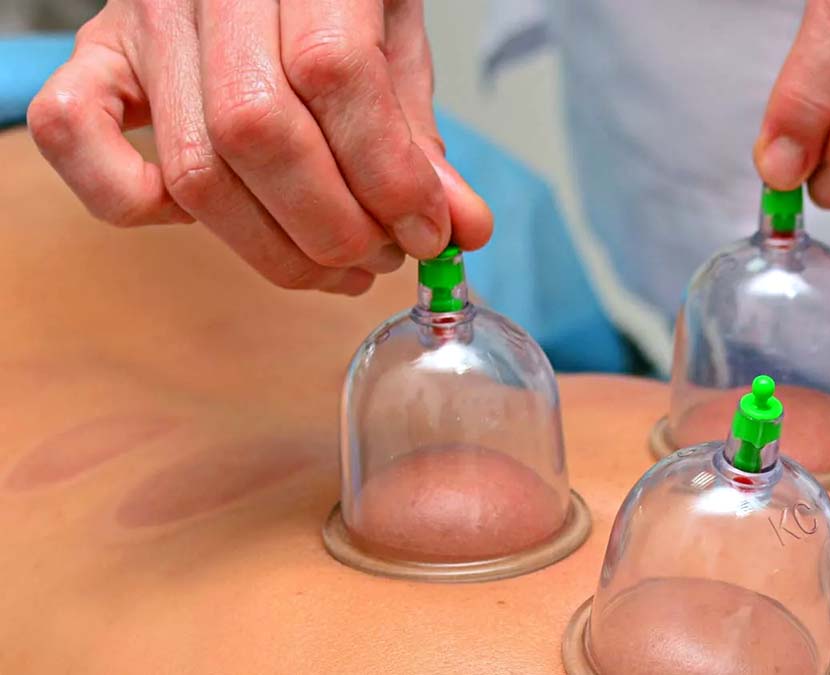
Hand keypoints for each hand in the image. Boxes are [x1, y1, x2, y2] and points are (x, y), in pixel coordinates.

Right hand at [27, 0, 491, 294]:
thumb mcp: (393, 41)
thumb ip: (418, 135)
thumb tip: (462, 229)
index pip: (335, 74)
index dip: (388, 174)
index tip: (430, 233)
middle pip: (256, 132)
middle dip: (333, 226)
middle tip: (382, 256)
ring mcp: (142, 24)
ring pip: (192, 166)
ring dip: (274, 247)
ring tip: (339, 262)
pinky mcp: (98, 59)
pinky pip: (75, 137)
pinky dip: (130, 200)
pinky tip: (225, 220)